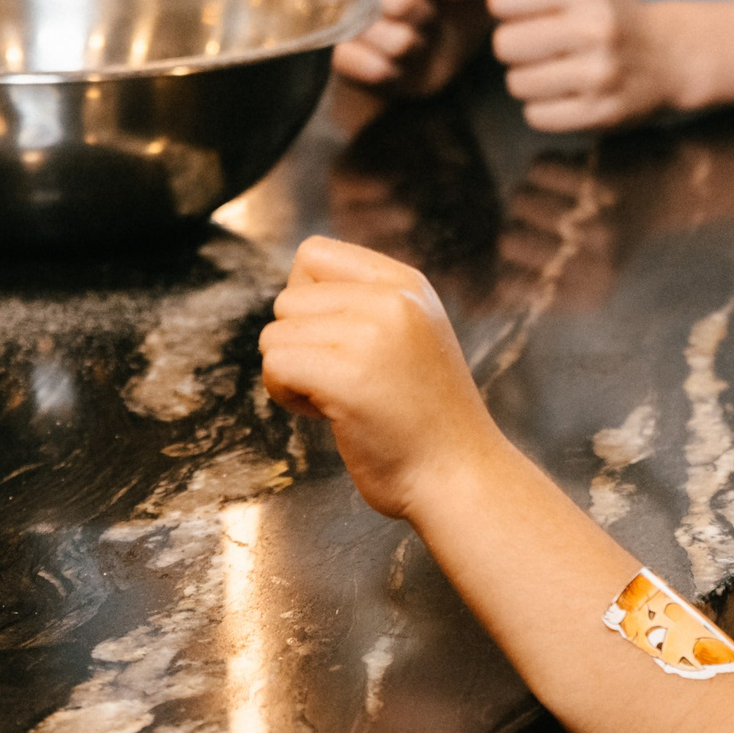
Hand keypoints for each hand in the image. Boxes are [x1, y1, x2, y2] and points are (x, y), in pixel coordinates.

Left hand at [258, 236, 504, 519]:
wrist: (459, 477)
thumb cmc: (427, 420)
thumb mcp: (411, 335)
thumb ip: (364, 306)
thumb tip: (294, 298)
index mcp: (406, 285)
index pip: (314, 255)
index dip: (307, 300)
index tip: (335, 341)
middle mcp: (392, 300)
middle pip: (288, 299)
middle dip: (298, 344)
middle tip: (341, 381)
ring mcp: (372, 336)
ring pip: (274, 334)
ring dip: (291, 373)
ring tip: (339, 400)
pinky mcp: (347, 377)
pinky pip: (274, 366)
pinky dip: (286, 396)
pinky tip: (327, 415)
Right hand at [321, 0, 482, 92]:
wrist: (438, 53)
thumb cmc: (456, 6)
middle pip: (396, 0)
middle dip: (423, 18)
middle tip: (427, 18)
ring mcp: (336, 5)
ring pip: (374, 32)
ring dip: (406, 45)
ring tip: (412, 39)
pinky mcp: (331, 46)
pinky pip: (350, 59)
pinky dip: (384, 69)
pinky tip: (394, 64)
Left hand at [457, 0, 693, 131]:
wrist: (670, 57)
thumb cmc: (603, 12)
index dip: (509, 9)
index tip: (535, 13)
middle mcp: (595, 29)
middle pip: (504, 45)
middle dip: (517, 47)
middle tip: (547, 45)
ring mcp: (601, 75)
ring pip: (517, 84)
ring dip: (529, 79)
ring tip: (559, 69)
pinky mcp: (602, 115)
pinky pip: (536, 116)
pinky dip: (545, 107)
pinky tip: (570, 93)